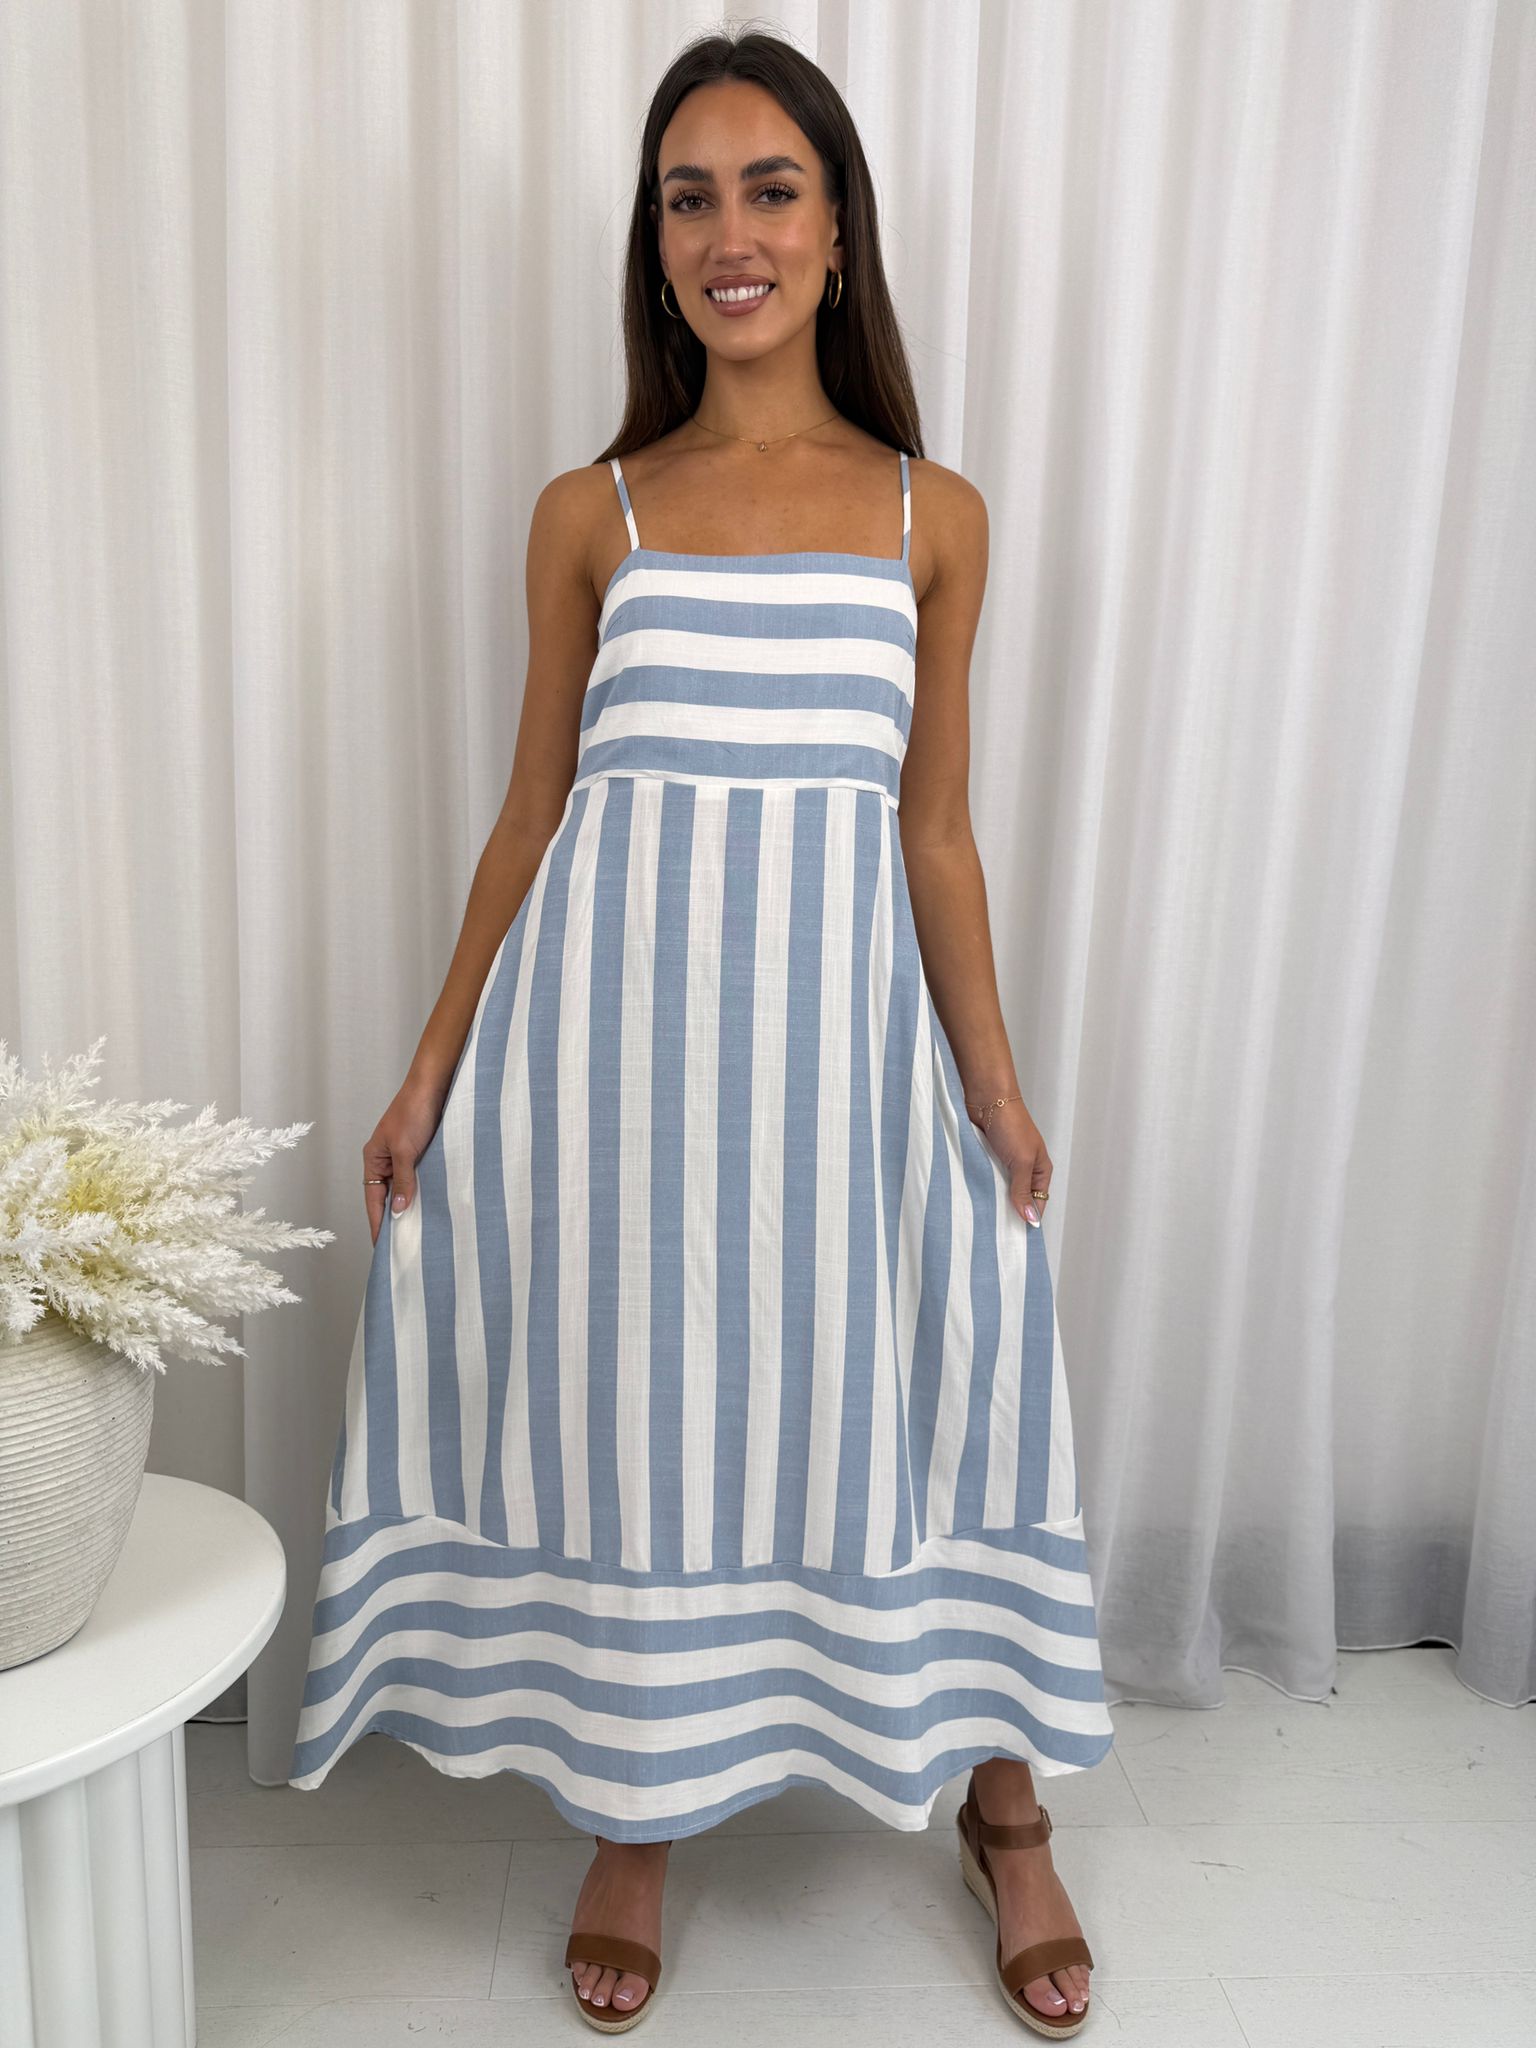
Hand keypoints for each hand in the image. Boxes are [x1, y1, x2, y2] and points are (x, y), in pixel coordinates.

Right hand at [363, 1073, 449, 1243]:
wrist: (434, 1084)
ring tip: (419, 1232)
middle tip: (403, 1245)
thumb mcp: (406, 1150)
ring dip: (411, 1205)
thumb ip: (403, 1181)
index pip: (373, 1199)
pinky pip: (420, 1178)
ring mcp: (404, 1156)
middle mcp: (386, 1160)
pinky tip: (433, 1205)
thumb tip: (398, 1210)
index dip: (378, 1222)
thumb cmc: (414, 1111)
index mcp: (373, 1159)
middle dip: (394, 1218)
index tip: (382, 1246)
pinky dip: (424, 1192)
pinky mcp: (422, 1152)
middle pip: (387, 1196)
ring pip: (405, 1188)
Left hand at [970, 1098, 1050, 1225]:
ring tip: (982, 1220)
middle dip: (1009, 1211)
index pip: (1038, 1202)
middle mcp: (1024, 1169)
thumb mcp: (1021, 1161)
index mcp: (1040, 1170)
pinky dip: (980, 1187)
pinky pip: (984, 1179)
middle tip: (995, 1233)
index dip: (1029, 1218)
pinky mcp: (986, 1158)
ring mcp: (1004, 1164)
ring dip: (992, 1199)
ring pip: (999, 1190)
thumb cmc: (1011, 1125)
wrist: (986, 1098)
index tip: (1016, 1238)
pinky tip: (972, 1199)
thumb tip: (1031, 1219)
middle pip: (1018, 1198)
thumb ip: (1023, 1190)